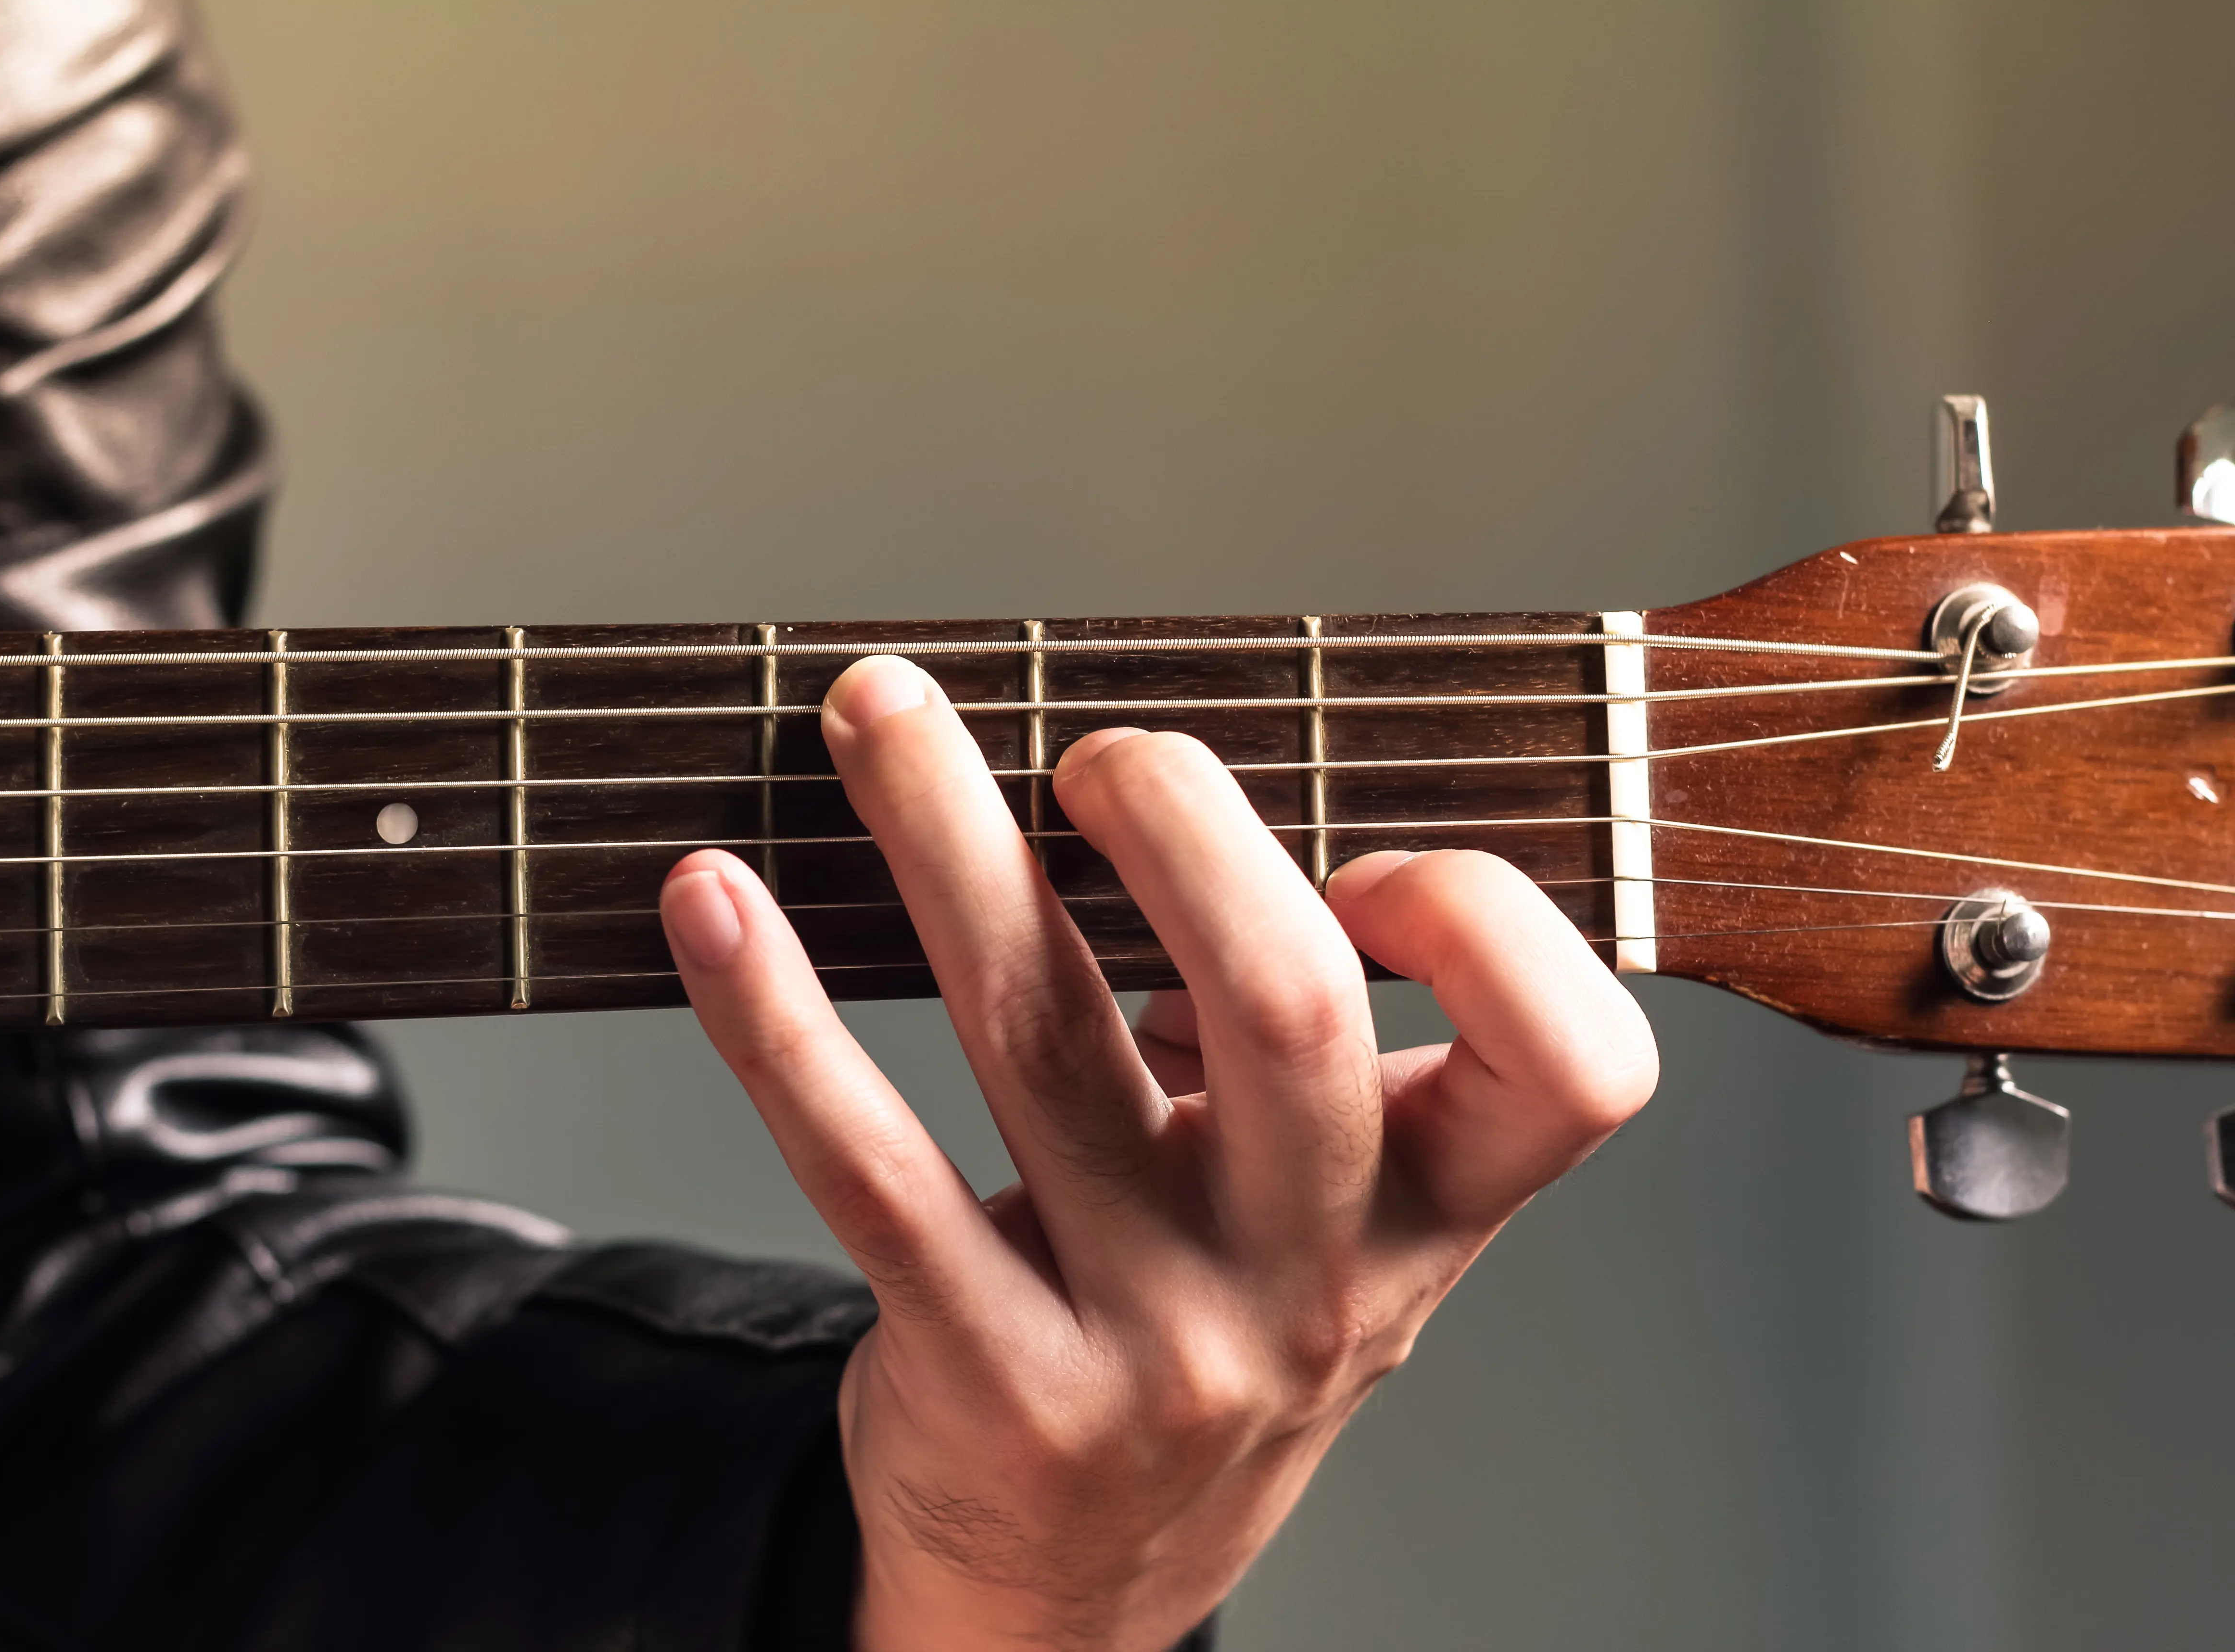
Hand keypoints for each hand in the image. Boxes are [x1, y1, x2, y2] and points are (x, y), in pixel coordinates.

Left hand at [658, 656, 1655, 1650]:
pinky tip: (712, 902)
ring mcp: (1154, 1345)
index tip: (1352, 860)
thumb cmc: (1208, 1345)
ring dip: (943, 834)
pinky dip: (774, 1013)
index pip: (1571, 1063)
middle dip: (1182, 817)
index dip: (1478, 926)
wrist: (1078, 1586)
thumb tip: (1176, 819)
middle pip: (1288, 1002)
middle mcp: (1309, 1288)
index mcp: (1424, 1223)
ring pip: (1043, 1034)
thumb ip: (1316, 1064)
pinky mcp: (993, 1380)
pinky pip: (868, 1165)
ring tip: (874, 717)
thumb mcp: (1324, 1233)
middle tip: (1090, 751)